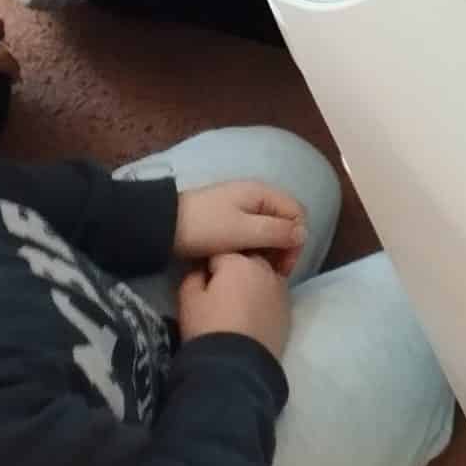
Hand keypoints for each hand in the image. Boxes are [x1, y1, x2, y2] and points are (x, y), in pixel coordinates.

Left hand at [174, 180, 306, 274]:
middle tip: (271, 273)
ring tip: (257, 270)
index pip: (297, 213)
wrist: (162, 227)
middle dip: (283, 246)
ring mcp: (242, 206)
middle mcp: (256, 196)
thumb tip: (303, 234)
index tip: (283, 268)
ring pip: (269, 227)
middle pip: (284, 220)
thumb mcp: (243, 231)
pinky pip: (253, 231)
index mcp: (263, 193)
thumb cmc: (205, 228)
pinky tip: (244, 261)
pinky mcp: (229, 219)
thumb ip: (275, 231)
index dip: (296, 240)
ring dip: (269, 248)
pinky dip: (255, 246)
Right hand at [177, 252, 289, 361]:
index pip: (219, 253)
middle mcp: (263, 268)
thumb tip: (201, 270)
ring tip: (239, 304)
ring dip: (253, 283)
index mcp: (237, 261)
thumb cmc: (208, 329)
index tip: (203, 281)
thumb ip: (193, 277)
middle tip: (221, 293)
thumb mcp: (188, 301)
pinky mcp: (288, 308)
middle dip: (234, 271)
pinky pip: (274, 295)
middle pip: (246, 261)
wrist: (237, 366)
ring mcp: (280, 287)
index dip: (209, 267)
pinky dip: (265, 299)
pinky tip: (254, 315)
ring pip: (263, 276)